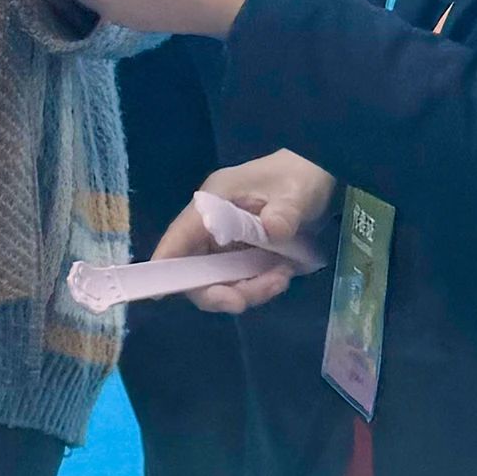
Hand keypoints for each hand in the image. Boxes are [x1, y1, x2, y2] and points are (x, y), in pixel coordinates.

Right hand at [156, 150, 338, 314]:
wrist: (316, 174)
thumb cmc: (298, 176)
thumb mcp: (296, 193)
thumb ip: (283, 212)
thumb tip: (272, 231)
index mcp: (214, 201)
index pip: (181, 235)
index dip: (166, 264)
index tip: (159, 293)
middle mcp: (212, 224)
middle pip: (195, 268)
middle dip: (218, 290)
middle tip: (244, 301)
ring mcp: (227, 242)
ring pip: (219, 280)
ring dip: (246, 290)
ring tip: (281, 279)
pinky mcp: (242, 254)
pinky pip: (239, 281)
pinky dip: (258, 287)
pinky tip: (282, 276)